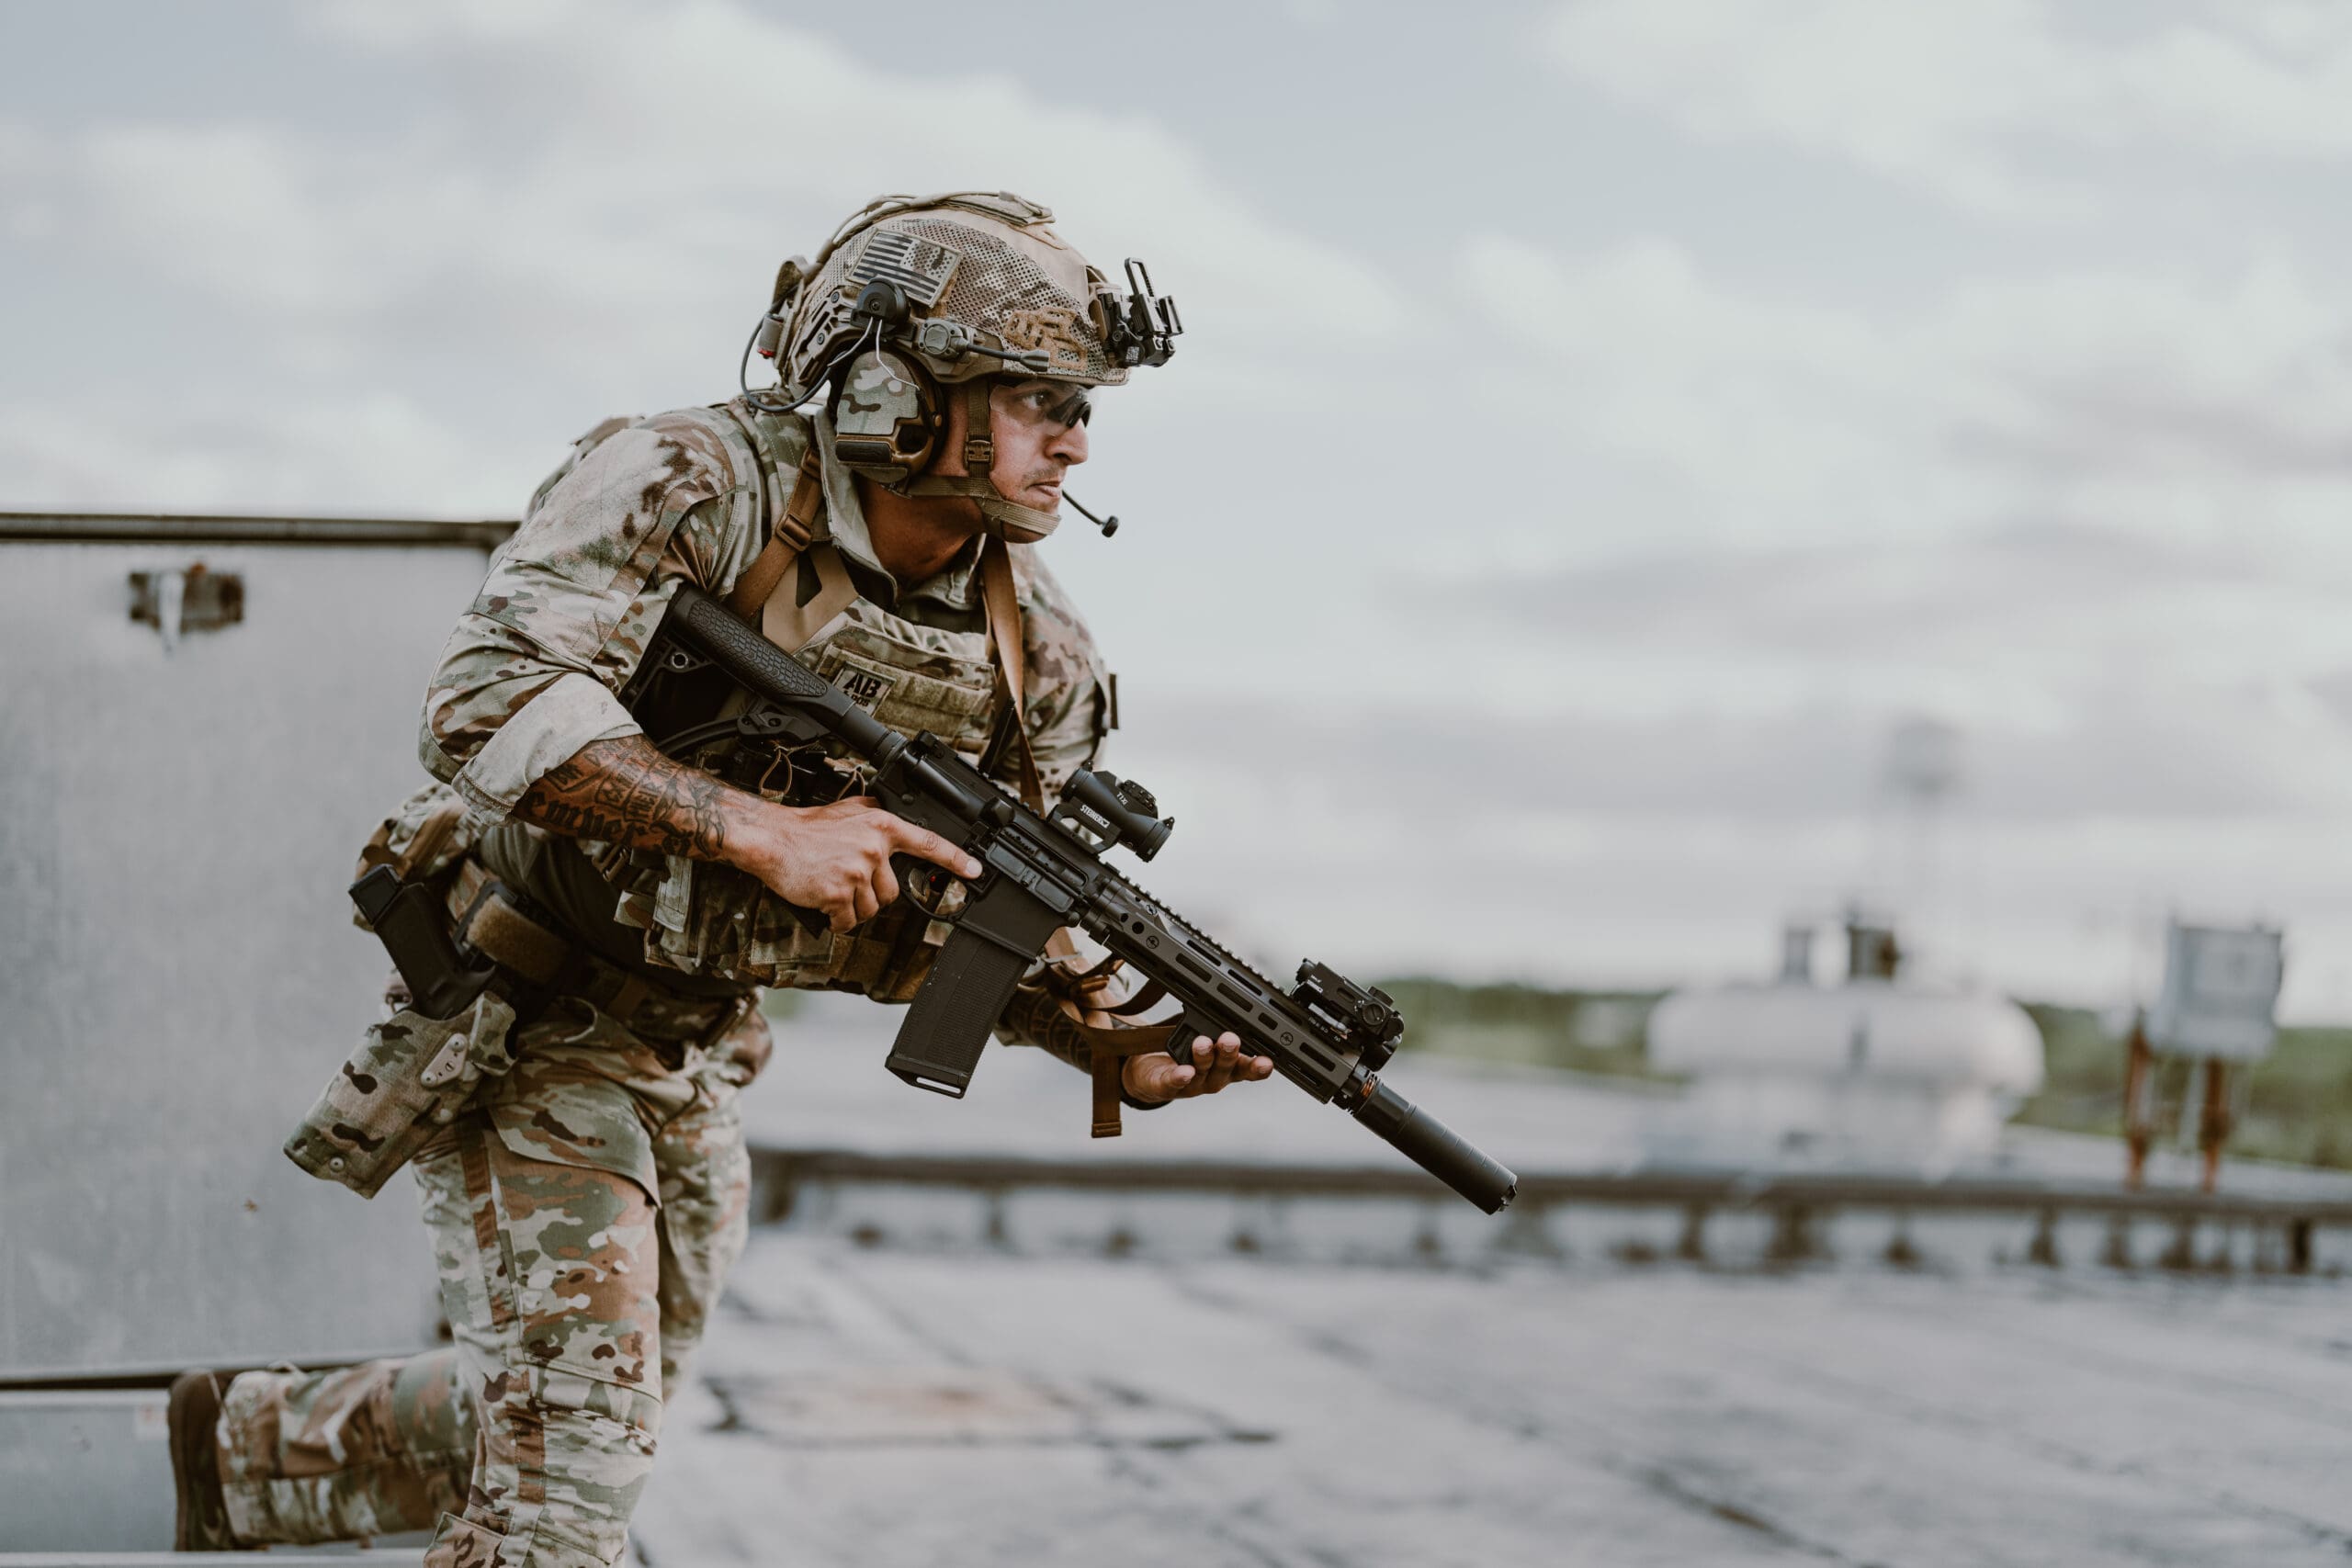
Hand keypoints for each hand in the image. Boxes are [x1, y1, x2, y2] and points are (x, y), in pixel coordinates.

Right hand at [725, 794, 981, 931]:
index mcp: (881, 826)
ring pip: (870, 909)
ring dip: (852, 907)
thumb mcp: (848, 810)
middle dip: (871, 894)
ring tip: (831, 887)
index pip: (927, 843)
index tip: (975, 871)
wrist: (772, 839)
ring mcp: (857, 871)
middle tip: (847, 880)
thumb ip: (875, 814)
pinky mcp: (839, 893)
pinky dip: (836, 920)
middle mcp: (874, 848)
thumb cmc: (806, 828)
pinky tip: (823, 902)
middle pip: (891, 892)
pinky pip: (848, 921)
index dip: (954, 859)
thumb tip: (893, 816)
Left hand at [1122, 1031, 1274, 1103]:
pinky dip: (1179, 1077)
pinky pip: (1173, 1083)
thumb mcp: (1209, 1039)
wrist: (1152, 1075)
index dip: (1258, 1067)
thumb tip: (1229, 996)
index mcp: (1228, 1068)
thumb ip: (1220, 1025)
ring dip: (1204, 1058)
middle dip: (1229, 1054)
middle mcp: (1213, 1079)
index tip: (1267, 1061)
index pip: (1248, 1069)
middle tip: (1230, 1039)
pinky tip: (1183, 1070)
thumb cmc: (1187, 1054)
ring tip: (1202, 1043)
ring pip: (1200, 1072)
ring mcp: (1191, 1085)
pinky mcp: (1165, 1086)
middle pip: (1225, 1069)